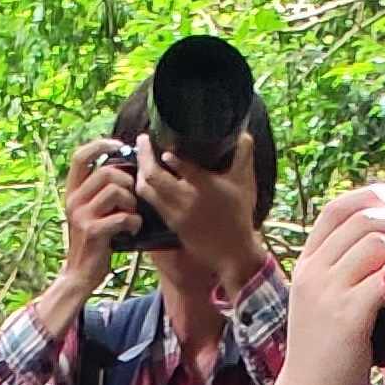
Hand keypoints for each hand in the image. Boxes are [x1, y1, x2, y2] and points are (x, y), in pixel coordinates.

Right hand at [56, 137, 142, 292]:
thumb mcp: (89, 212)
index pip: (80, 156)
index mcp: (72, 192)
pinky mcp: (93, 232)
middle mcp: (73, 200)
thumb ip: (99, 191)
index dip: (101, 145)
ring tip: (132, 215)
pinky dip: (134, 222)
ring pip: (116, 191)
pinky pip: (122, 216)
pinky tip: (132, 229)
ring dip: (132, 202)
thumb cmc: (93, 241)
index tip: (120, 146)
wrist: (79, 274)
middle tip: (132, 198)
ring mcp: (81, 216)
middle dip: (128, 182)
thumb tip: (125, 168)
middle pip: (107, 172)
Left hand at [131, 133, 267, 301]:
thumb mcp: (245, 184)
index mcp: (206, 187)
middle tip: (143, 139)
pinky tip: (144, 176)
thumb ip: (243, 156)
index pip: (182, 167)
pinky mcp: (170, 223)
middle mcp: (186, 199)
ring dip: (140, 170)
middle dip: (144, 155)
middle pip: (154, 175)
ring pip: (146, 189)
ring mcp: (175, 213)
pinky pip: (150, 202)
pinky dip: (144, 186)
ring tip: (141, 155)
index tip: (161, 143)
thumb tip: (244, 133)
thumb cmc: (240, 215)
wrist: (232, 252)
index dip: (168, 156)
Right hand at [254, 184, 384, 384]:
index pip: (339, 207)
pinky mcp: (346, 317)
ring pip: (377, 241)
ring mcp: (326, 292)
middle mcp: (312, 272)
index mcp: (307, 264)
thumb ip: (345, 273)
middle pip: (363, 217)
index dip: (374, 198)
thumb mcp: (324, 305)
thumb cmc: (325, 359)